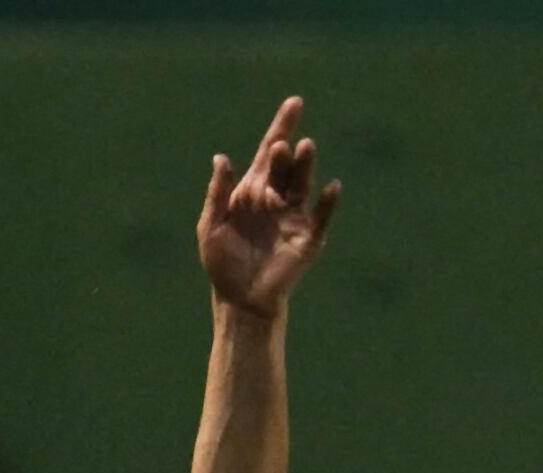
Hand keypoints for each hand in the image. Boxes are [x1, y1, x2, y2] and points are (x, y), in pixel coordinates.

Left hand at [198, 96, 340, 319]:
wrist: (239, 298)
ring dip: (305, 167)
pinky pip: (322, 215)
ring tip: (304, 148)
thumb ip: (218, 193)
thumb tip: (221, 158)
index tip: (294, 103)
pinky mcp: (309, 237)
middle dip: (286, 153)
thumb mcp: (211, 226)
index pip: (269, 154)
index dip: (281, 128)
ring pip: (303, 184)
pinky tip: (331, 187)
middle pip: (286, 167)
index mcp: (253, 192)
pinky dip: (328, 202)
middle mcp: (277, 199)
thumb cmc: (223, 263)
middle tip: (283, 144)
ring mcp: (295, 216)